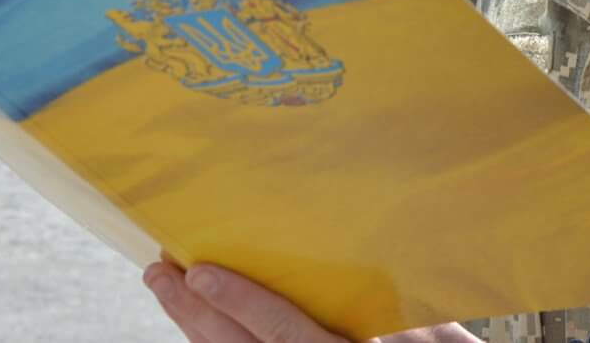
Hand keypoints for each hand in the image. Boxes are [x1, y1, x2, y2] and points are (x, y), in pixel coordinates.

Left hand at [144, 261, 467, 342]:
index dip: (240, 302)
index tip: (201, 270)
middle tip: (159, 272)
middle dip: (193, 312)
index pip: (283, 331)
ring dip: (195, 327)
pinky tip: (200, 325)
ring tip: (168, 289)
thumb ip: (395, 309)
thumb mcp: (430, 331)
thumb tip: (368, 258)